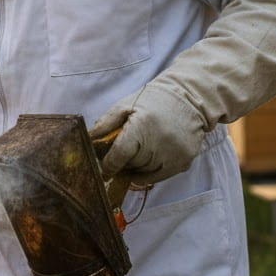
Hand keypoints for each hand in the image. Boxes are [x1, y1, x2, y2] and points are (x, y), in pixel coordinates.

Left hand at [88, 83, 206, 182]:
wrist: (188, 98)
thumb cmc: (151, 101)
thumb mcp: (124, 106)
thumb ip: (104, 125)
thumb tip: (87, 141)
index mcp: (142, 126)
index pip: (120, 155)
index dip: (108, 164)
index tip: (103, 167)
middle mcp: (160, 142)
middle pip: (131, 165)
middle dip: (123, 161)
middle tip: (124, 151)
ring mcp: (174, 154)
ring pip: (144, 174)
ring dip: (137, 167)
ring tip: (140, 149)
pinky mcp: (184, 162)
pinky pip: (159, 177)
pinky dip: (150, 173)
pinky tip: (149, 158)